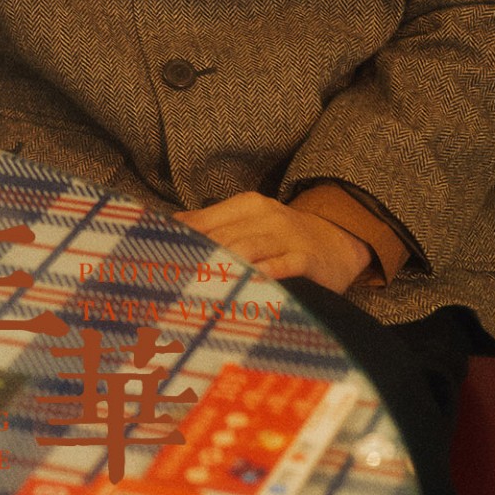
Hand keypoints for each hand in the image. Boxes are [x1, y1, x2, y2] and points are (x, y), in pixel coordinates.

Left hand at [175, 190, 371, 293]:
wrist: (339, 241)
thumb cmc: (283, 238)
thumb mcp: (250, 224)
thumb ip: (213, 227)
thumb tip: (169, 232)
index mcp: (246, 205)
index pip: (203, 220)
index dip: (179, 240)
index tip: (155, 261)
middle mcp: (265, 215)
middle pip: (221, 237)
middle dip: (196, 259)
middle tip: (170, 283)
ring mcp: (287, 235)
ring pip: (246, 249)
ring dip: (221, 268)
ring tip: (196, 289)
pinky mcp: (305, 257)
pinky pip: (279, 266)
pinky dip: (259, 276)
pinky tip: (242, 289)